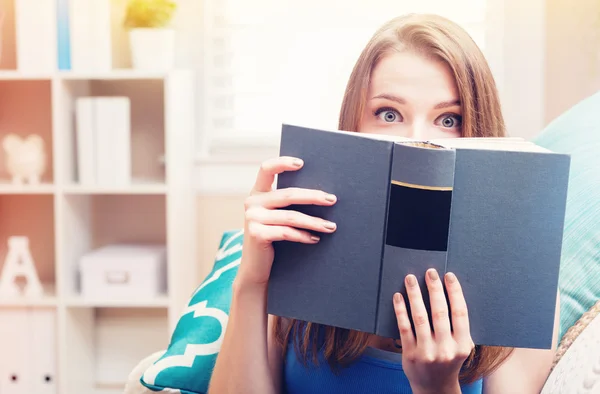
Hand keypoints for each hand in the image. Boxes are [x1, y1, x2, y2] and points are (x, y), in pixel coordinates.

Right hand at [236, 156, 337, 286]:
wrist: (256, 267)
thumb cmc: (272, 238)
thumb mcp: (276, 216)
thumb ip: (286, 203)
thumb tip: (321, 194)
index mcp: (257, 193)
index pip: (266, 169)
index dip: (283, 163)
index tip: (302, 163)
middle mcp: (251, 202)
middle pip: (288, 195)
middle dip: (313, 197)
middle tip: (332, 200)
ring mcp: (252, 218)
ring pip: (291, 216)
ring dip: (314, 222)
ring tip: (331, 226)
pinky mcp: (256, 234)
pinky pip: (287, 232)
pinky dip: (304, 236)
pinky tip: (316, 238)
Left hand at [393, 269, 474, 393]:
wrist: (435, 388)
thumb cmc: (448, 361)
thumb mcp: (460, 347)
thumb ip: (458, 326)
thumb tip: (449, 292)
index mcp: (462, 345)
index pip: (460, 313)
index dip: (455, 292)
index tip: (449, 276)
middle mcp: (446, 349)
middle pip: (439, 312)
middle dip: (434, 289)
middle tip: (429, 272)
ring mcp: (427, 352)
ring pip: (420, 317)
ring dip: (414, 295)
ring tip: (410, 279)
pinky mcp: (410, 354)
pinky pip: (404, 327)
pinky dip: (400, 310)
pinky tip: (398, 297)